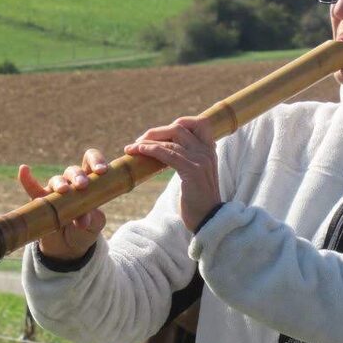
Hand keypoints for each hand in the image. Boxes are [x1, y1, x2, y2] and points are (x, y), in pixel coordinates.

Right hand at [17, 148, 108, 260]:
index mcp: (90, 183)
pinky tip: (24, 170)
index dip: (96, 161)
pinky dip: (27, 180)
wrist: (68, 247)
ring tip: (64, 191)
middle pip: (73, 170)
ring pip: (56, 180)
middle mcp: (71, 183)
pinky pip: (32, 189)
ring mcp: (55, 191)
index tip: (102, 170)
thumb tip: (83, 219)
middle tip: (82, 185)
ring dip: (60, 184)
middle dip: (78, 175)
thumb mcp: (95, 225)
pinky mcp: (40, 202)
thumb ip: (93, 219)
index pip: (92, 163)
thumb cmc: (86, 230)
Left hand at [125, 116, 220, 231]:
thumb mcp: (196, 174)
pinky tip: (137, 151)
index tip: (161, 133)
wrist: (209, 220)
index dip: (179, 123)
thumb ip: (188, 160)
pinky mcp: (192, 170)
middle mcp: (207, 151)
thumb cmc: (198, 201)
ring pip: (171, 140)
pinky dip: (150, 150)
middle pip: (179, 128)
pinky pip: (167, 153)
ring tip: (132, 147)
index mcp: (210, 150)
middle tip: (140, 140)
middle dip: (156, 132)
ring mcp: (201, 160)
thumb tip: (166, 151)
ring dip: (147, 141)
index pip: (198, 123)